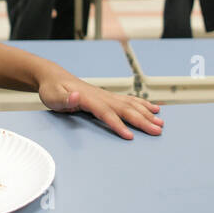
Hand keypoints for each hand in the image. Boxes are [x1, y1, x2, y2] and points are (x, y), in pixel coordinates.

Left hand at [38, 77, 162, 139]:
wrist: (54, 77)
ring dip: (147, 113)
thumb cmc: (52, 90)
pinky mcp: (108, 97)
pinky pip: (130, 101)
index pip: (106, 113)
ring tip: (161, 123)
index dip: (118, 124)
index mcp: (88, 98)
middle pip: (125, 109)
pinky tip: (154, 109)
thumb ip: (65, 99)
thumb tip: (76, 96)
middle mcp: (102, 96)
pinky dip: (143, 105)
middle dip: (142, 121)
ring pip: (131, 104)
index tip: (130, 135)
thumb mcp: (52, 96)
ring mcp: (107, 95)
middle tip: (158, 131)